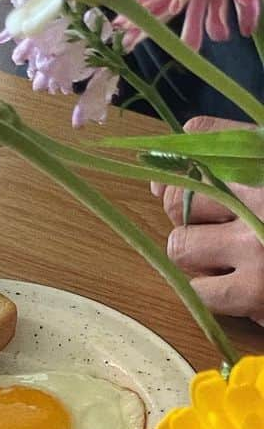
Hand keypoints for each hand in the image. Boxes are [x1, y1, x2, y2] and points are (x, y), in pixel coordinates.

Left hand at [152, 116, 263, 326]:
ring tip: (226, 253)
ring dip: (195, 252)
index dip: (180, 158)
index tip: (174, 172)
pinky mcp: (255, 292)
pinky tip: (232, 282)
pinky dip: (208, 287)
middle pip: (181, 195)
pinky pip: (198, 289)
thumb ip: (248, 152)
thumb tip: (181, 151)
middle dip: (184, 208)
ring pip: (181, 244)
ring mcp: (259, 244)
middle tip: (210, 221)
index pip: (206, 136)